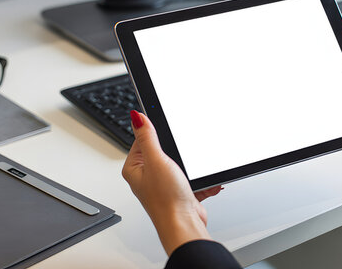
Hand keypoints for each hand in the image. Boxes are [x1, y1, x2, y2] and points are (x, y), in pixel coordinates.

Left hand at [122, 110, 221, 254]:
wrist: (184, 225)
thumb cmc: (165, 200)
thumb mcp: (156, 160)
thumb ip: (147, 137)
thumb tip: (137, 116)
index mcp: (135, 168)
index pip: (142, 139)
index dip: (155, 132)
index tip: (167, 128)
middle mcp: (147, 177)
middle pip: (163, 150)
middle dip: (178, 150)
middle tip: (182, 154)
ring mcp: (164, 185)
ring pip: (181, 165)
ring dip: (192, 167)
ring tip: (194, 172)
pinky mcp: (180, 192)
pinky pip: (193, 179)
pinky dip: (202, 180)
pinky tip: (206, 182)